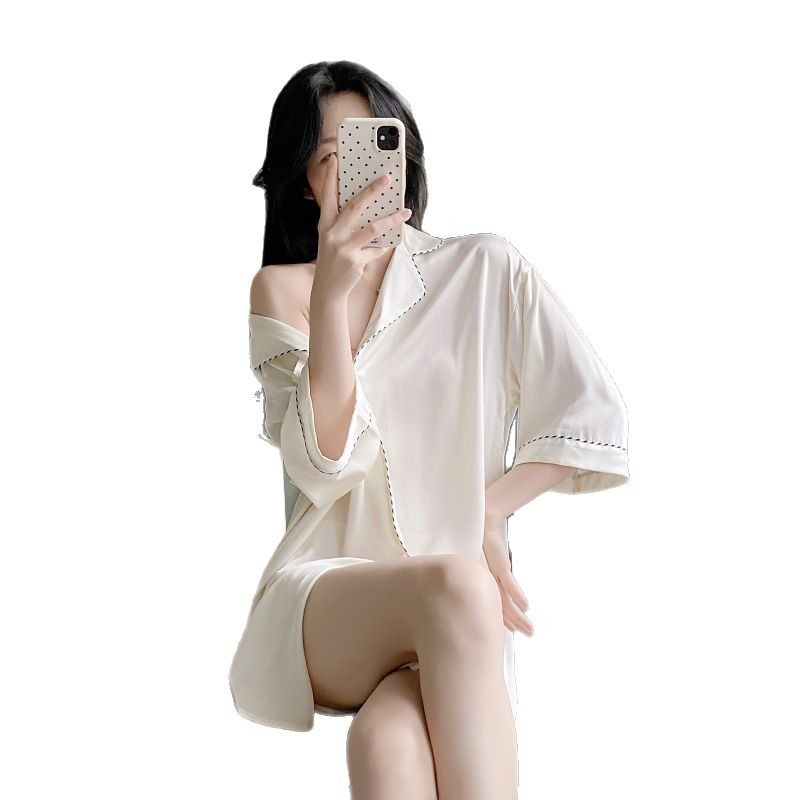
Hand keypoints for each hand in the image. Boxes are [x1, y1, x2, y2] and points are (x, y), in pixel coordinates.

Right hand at [313, 152, 411, 299]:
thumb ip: (344, 224)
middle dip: (373, 190)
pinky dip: (384, 246)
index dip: (330, 178)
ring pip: (373, 228)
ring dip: (392, 219)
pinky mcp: (355, 261)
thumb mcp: (332, 238)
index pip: (327, 197)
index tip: (335, 160)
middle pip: (355, 206)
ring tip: (406, 212)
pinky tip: (391, 242)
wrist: (327, 289)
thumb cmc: (333, 259)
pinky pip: (376, 249)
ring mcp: (344, 248)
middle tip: (387, 179)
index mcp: (325, 225)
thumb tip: (371, 208)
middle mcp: (332, 234)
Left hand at [482, 517, 533, 636]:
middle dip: (515, 623)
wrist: (482, 524)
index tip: (511, 629)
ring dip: (519, 616)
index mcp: (484, 582)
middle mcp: (488, 582)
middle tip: (528, 634)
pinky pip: (510, 585)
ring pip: (506, 602)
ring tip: (529, 629)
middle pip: (502, 608)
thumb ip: (498, 574)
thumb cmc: (484, 541)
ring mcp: (494, 576)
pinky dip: (518, 596)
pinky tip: (526, 606)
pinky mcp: (500, 567)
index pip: (495, 604)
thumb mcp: (491, 562)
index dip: (503, 618)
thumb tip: (504, 583)